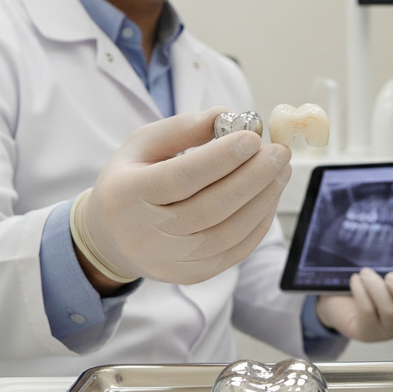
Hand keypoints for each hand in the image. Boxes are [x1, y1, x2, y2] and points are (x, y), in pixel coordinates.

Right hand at [73, 107, 291, 285]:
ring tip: (281, 172)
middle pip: (209, 209)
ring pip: (227, 235)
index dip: (220, 159)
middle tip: (279, 153)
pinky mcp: (189, 276)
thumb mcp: (142, 145)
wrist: (111, 237)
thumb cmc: (131, 179)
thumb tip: (226, 115)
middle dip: (252, 178)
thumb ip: (182, 129)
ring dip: (263, 201)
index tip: (253, 137)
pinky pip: (233, 253)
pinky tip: (269, 197)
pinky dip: (258, 224)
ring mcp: (168, 261)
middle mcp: (145, 234)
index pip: (179, 179)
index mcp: (127, 195)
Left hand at [316, 268, 392, 342]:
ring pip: (389, 311)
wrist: (342, 298)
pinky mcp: (368, 333)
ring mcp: (389, 330)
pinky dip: (361, 291)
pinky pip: (368, 312)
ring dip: (376, 286)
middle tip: (389, 276)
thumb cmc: (371, 283)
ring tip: (365, 273)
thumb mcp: (387, 273)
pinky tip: (356, 280)